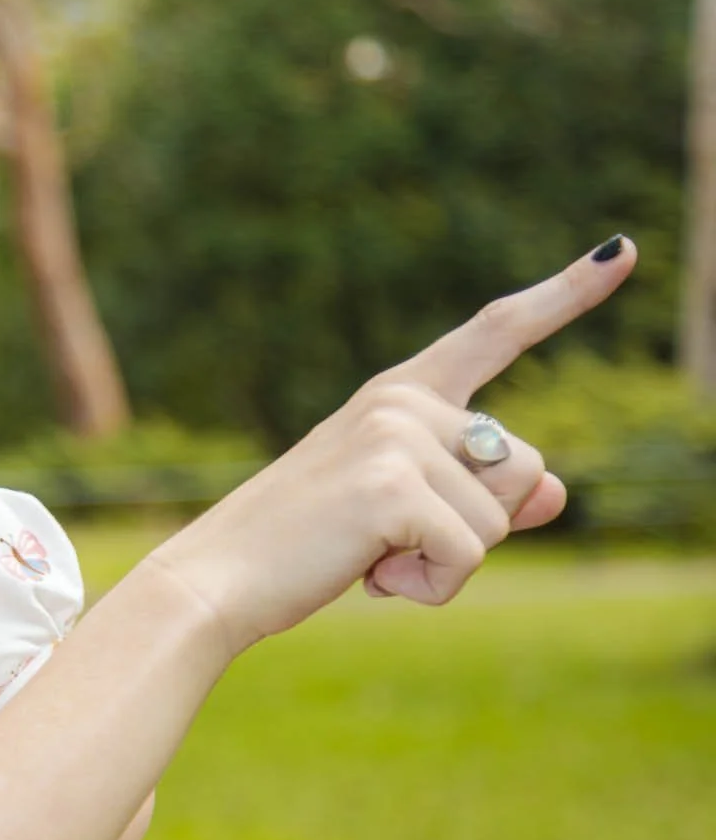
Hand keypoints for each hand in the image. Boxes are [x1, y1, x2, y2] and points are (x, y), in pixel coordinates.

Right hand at [147, 239, 635, 655]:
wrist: (218, 579)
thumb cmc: (301, 547)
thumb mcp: (403, 515)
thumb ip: (481, 496)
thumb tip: (554, 494)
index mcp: (399, 395)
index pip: (494, 334)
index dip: (564, 295)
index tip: (622, 251)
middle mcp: (402, 402)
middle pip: (522, 467)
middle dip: (476, 524)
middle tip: (385, 539)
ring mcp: (397, 437)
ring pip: (499, 521)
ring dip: (447, 564)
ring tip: (368, 557)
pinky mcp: (394, 486)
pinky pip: (469, 557)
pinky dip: (429, 588)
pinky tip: (370, 579)